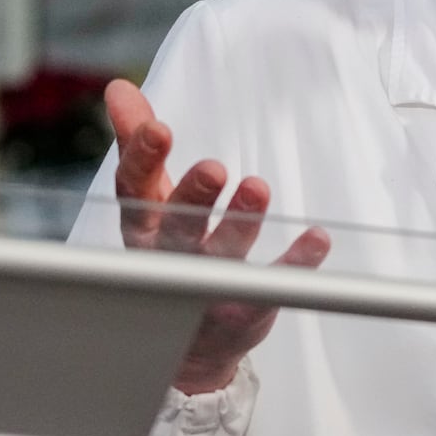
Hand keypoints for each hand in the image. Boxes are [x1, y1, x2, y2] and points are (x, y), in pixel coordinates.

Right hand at [106, 78, 330, 393]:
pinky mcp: (245, 310)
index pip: (135, 189)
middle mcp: (171, 256)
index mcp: (145, 224)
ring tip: (258, 188)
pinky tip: (317, 239)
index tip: (158, 129)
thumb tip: (118, 88)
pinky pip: (272, 286)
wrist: (186, 347)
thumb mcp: (150, 198)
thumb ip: (138, 144)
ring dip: (240, 223)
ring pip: (222, 255)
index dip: (143, 160)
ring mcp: (207, 286)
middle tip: (213, 167)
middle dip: (193, 196)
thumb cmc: (168, 252)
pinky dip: (295, 263)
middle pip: (178, 225)